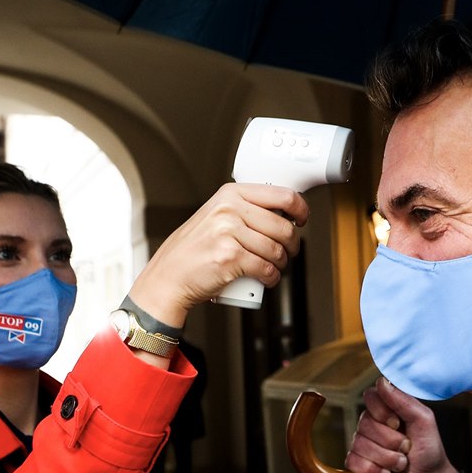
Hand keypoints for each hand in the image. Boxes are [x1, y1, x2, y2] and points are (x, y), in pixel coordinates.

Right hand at [127, 183, 307, 326]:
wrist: (169, 276)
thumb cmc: (194, 249)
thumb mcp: (216, 215)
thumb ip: (244, 209)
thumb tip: (283, 214)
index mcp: (230, 194)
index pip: (282, 195)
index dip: (301, 209)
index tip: (302, 219)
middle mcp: (229, 210)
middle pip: (283, 227)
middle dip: (292, 244)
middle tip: (289, 251)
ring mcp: (229, 234)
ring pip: (277, 250)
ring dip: (282, 263)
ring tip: (275, 266)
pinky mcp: (230, 259)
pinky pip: (267, 269)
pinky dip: (272, 277)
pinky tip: (268, 278)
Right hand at [345, 377, 458, 472]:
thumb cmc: (428, 450)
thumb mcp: (424, 420)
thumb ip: (403, 400)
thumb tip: (381, 382)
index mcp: (387, 409)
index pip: (370, 396)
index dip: (382, 411)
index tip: (399, 423)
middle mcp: (371, 424)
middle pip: (365, 424)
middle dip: (392, 441)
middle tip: (406, 447)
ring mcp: (362, 444)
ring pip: (361, 445)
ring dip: (388, 459)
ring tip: (400, 463)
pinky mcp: (357, 464)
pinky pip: (354, 462)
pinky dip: (375, 471)